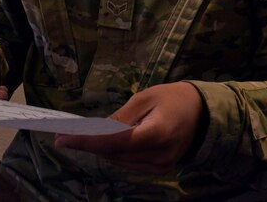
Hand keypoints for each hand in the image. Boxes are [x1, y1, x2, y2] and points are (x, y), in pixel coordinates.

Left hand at [55, 82, 204, 174]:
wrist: (203, 113)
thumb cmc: (173, 98)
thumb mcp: (146, 97)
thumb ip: (121, 117)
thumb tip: (96, 131)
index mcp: (157, 134)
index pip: (114, 142)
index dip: (86, 141)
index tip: (62, 138)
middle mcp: (158, 156)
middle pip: (114, 153)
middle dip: (91, 143)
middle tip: (72, 132)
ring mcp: (160, 166)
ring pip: (119, 161)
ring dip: (103, 148)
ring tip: (92, 134)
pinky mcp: (160, 169)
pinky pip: (130, 163)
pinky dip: (117, 153)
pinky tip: (113, 140)